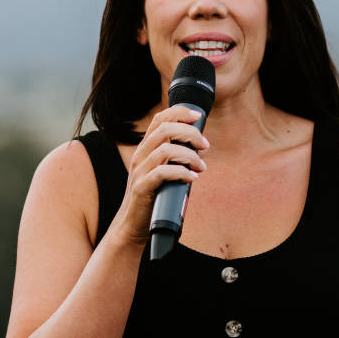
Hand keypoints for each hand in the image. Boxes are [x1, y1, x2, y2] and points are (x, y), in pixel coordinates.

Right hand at [113, 105, 208, 241]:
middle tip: (205, 146)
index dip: (179, 113)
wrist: (133, 224)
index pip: (160, 119)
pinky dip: (181, 172)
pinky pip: (162, 173)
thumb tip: (202, 146)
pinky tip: (192, 178)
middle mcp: (141, 155)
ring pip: (165, 149)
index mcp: (146, 148)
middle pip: (165, 129)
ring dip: (189, 155)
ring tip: (201, 166)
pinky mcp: (142, 188)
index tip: (198, 116)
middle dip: (190, 134)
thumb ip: (178, 156)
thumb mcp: (164, 170)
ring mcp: (140, 171)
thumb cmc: (153, 196)